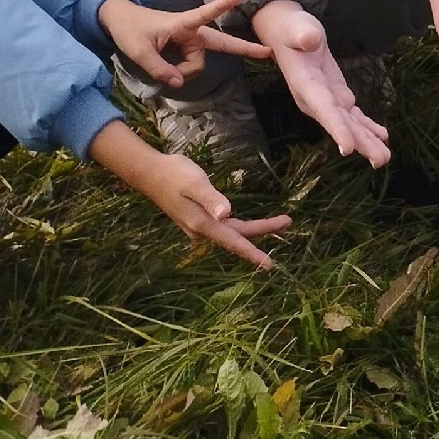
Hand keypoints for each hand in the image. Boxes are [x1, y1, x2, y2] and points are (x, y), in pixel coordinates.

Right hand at [89, 122, 289, 269]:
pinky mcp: (197, 219)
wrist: (150, 173)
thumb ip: (212, 199)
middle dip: (263, 230)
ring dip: (254, 228)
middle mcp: (202, 229)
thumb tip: (227, 214)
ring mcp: (198, 226)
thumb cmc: (174, 174)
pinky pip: (224, 228)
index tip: (270, 266)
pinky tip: (247, 224)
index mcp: (203, 224)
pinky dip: (240, 227)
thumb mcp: (195, 183)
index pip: (234, 241)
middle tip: (288, 221)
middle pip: (238, 235)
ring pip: (232, 231)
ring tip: (279, 222)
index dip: (253, 253)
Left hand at [97, 0, 269, 90]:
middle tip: (267, 52)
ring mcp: (190, 40)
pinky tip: (173, 73)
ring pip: (198, 62)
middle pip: (220, 43)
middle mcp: (191, 31)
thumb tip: (179, 83)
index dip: (221, 6)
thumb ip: (159, 69)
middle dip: (243, 47)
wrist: (119, 21)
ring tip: (165, 72)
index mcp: (182, 23)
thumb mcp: (138, 52)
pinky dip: (182, 71)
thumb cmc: (129, 29)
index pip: (205, 13)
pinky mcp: (185, 47)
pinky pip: (191, 64)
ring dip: (185, 71)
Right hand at [250, 0, 390, 167]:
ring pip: (348, 124)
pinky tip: (382, 136)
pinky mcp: (336, 95)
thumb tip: (311, 41)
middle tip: (380, 161)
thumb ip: (303, 34)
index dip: (336, 128)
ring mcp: (326, 99)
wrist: (288, 32)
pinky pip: (352, 115)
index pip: (323, 108)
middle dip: (359, 143)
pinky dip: (367, 126)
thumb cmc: (292, 28)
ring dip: (367, 140)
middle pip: (339, 123)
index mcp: (305, 84)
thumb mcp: (296, 26)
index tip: (348, 148)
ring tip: (385, 157)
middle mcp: (314, 98)